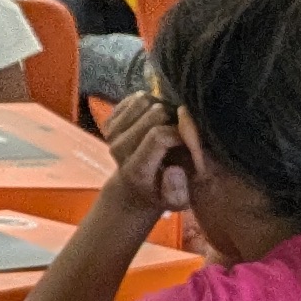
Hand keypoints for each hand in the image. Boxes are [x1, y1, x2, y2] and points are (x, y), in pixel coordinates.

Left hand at [102, 89, 183, 221]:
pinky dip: (150, 103)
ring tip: (170, 123)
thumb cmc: (161, 193)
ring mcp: (111, 133)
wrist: (133, 187)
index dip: (181, 131)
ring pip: (144, 100)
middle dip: (174, 117)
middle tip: (181, 128)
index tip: (190, 138)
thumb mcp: (176, 202)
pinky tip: (155, 119)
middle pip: (154, 113)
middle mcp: (119, 149)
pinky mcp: (109, 120)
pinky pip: (135, 97)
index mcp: (136, 170)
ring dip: (163, 107)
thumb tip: (173, 170)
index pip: (159, 135)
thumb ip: (178, 191)